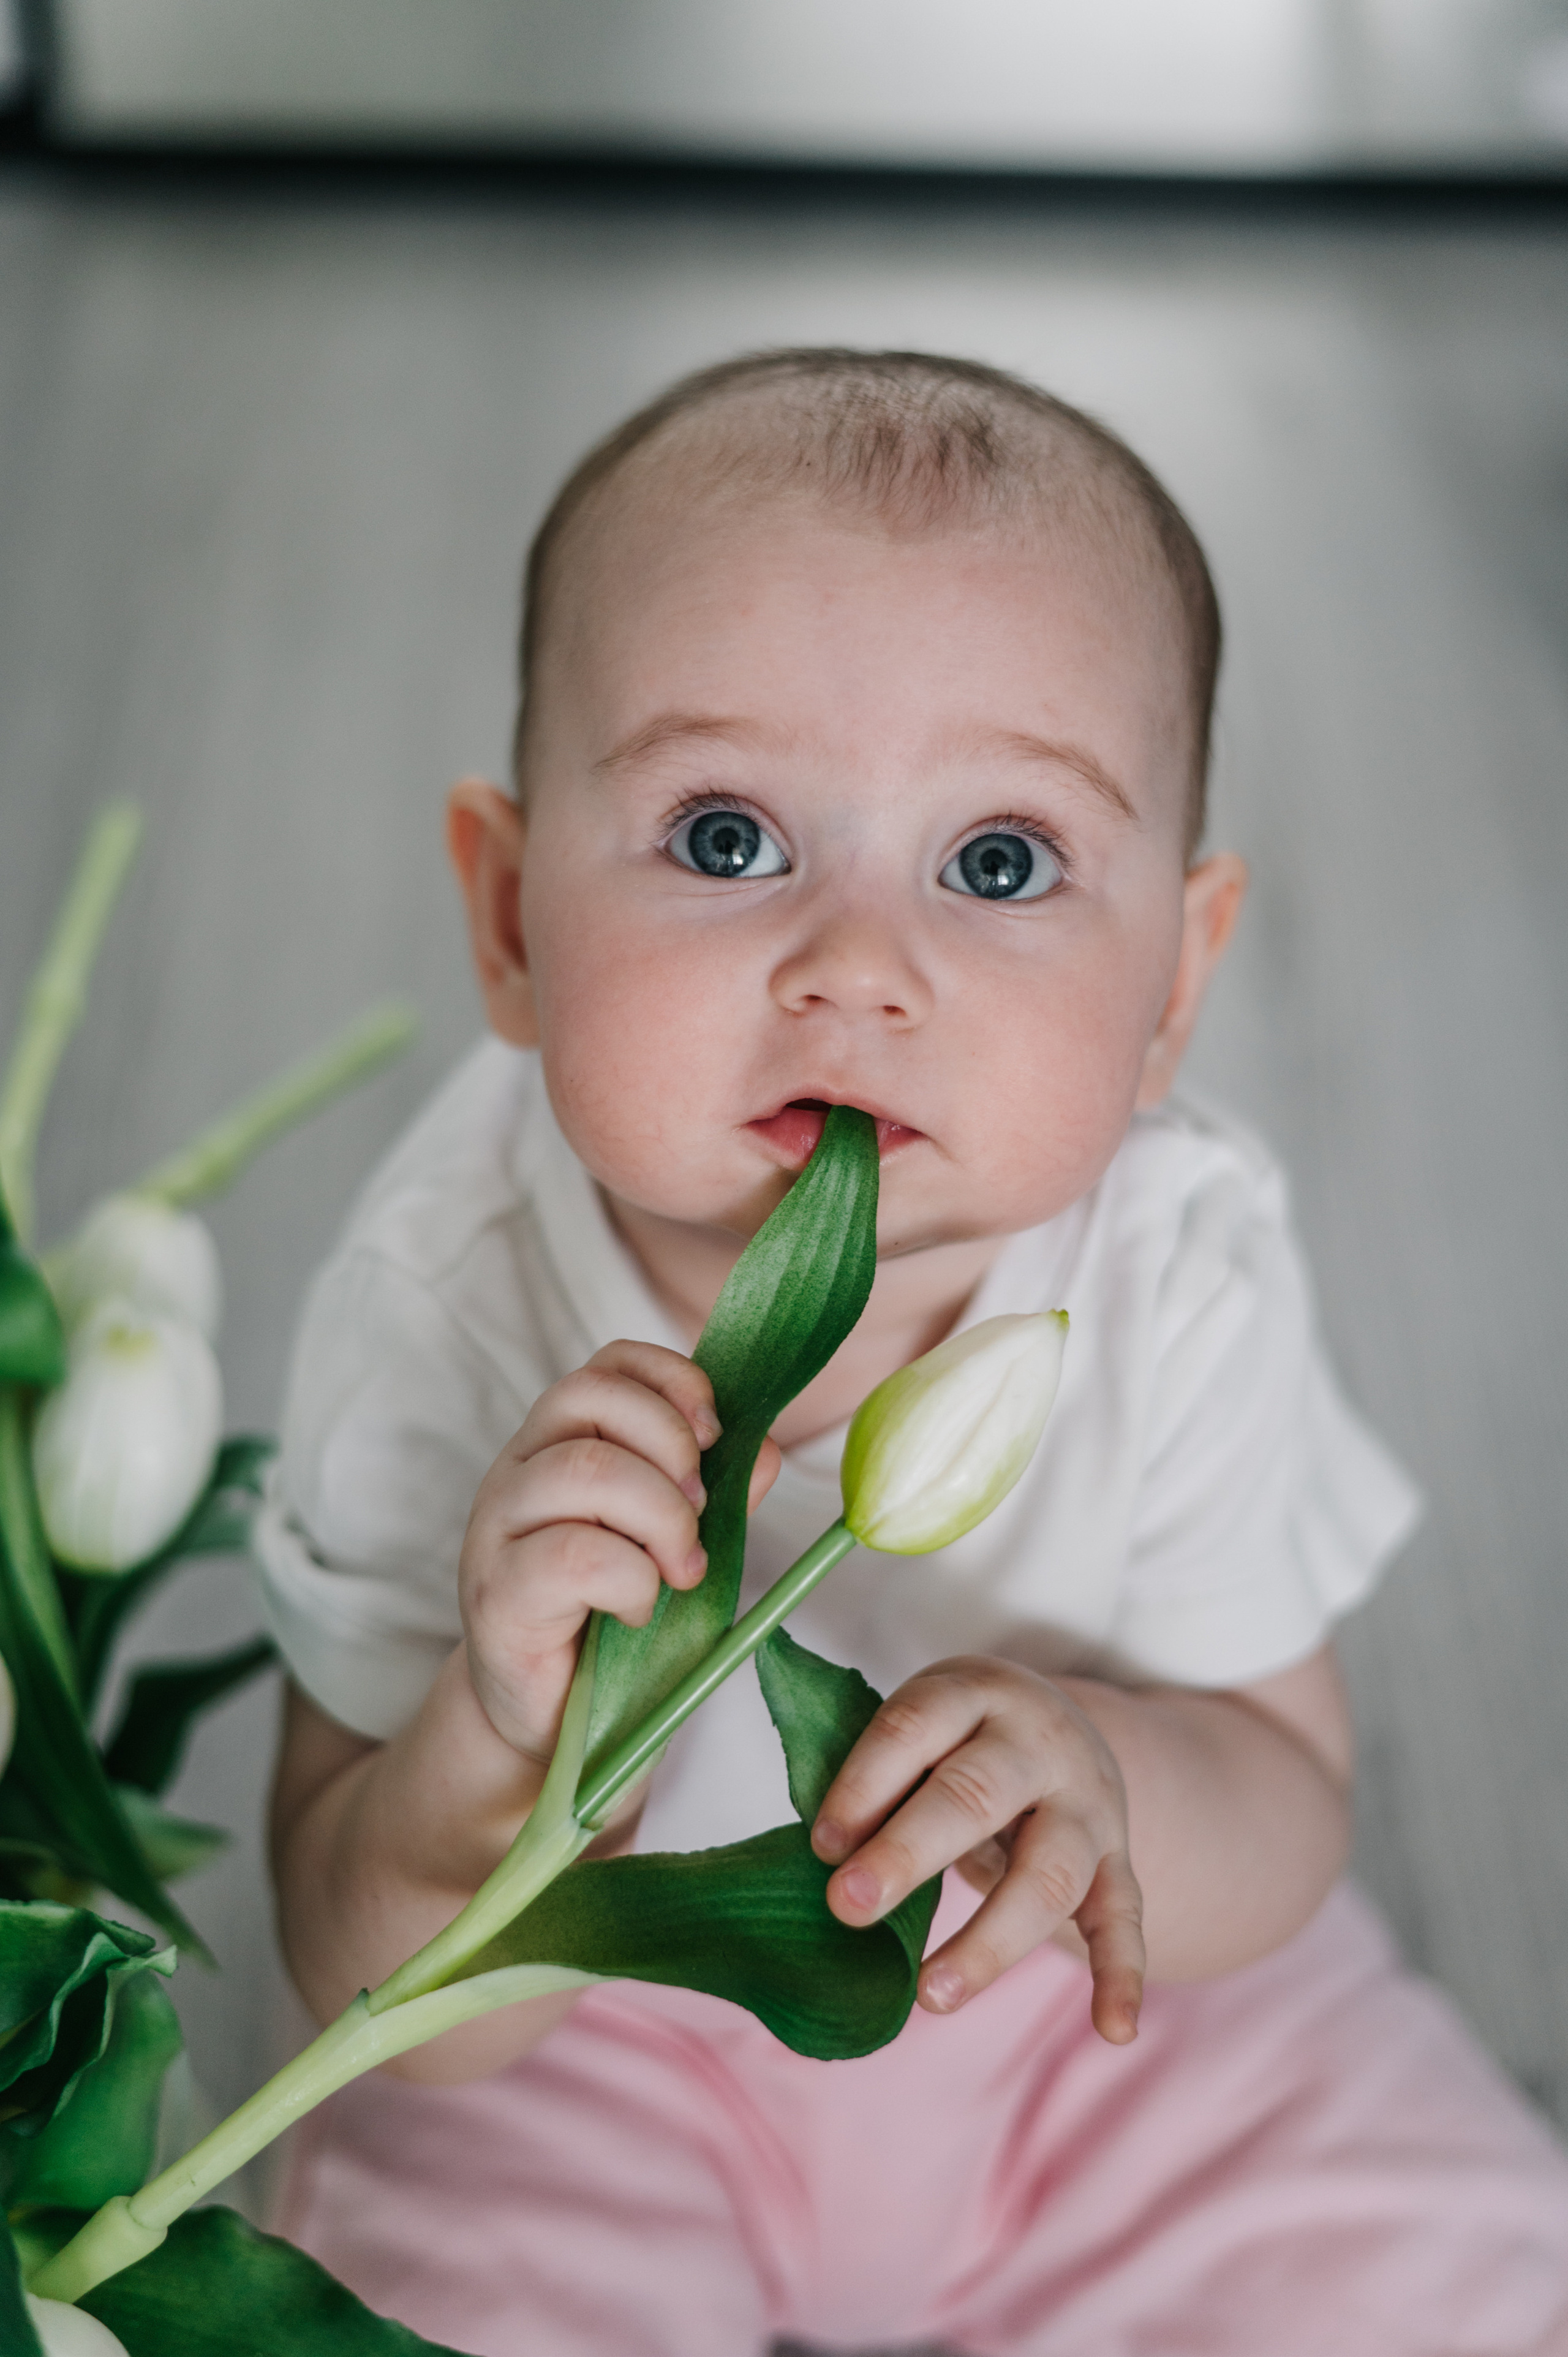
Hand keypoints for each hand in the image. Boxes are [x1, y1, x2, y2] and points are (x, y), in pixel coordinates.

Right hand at [459, 1339, 777, 1764]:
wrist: (549, 1718)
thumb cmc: (613, 1618)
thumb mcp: (673, 1544)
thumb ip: (715, 1494)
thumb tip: (763, 1448)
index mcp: (560, 1442)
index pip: (608, 1365)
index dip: (672, 1380)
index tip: (716, 1433)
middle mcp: (519, 1469)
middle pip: (591, 1398)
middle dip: (671, 1445)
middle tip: (701, 1512)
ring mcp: (497, 1526)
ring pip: (585, 1468)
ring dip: (662, 1517)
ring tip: (682, 1570)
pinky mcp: (496, 1590)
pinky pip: (573, 1553)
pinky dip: (630, 1579)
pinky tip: (636, 1610)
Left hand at [810, 1656, 1144, 2043]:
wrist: (1055, 1725)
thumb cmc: (955, 1738)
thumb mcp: (920, 1731)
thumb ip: (880, 1781)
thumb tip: (830, 1856)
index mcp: (975, 1693)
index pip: (915, 1728)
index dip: (864, 1785)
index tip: (822, 1846)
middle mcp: (1039, 1742)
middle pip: (978, 1795)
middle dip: (909, 1852)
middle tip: (849, 1908)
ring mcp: (1088, 1804)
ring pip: (1050, 1873)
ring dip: (990, 1941)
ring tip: (930, 1995)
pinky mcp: (1118, 1859)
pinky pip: (1126, 1918)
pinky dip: (1122, 1975)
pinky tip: (1114, 2030)